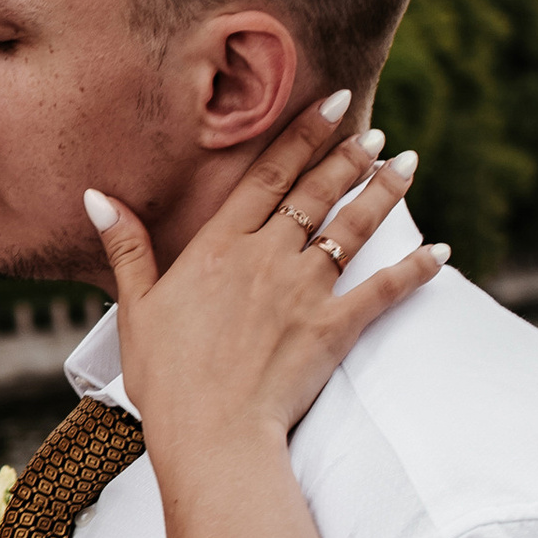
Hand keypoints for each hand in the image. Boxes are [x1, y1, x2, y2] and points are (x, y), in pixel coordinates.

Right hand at [95, 96, 440, 460]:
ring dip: (384, 192)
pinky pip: (384, 290)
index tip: (332, 104)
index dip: (302, 135)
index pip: (267, 175)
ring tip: (406, 164)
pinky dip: (416, 269)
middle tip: (375, 133)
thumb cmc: (164, 378)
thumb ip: (126, 247)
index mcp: (217, 246)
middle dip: (349, 156)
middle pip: (316, 192)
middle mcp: (266, 257)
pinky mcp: (334, 329)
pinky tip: (440, 250)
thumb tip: (97, 197)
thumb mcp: (134, 308)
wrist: (210, 434)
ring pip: (352, 228)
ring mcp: (304, 291)